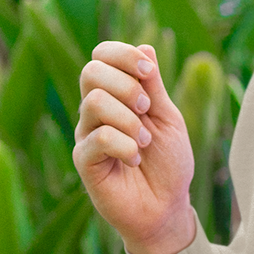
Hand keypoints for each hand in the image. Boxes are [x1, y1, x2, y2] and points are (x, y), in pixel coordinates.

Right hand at [75, 41, 195, 253]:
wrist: (167, 208)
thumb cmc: (168, 164)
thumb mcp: (168, 117)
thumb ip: (154, 86)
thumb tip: (145, 45)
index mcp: (115, 95)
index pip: (101, 56)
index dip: (123, 54)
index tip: (150, 72)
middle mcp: (95, 112)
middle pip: (91, 71)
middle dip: (126, 84)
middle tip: (146, 108)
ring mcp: (87, 136)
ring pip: (93, 102)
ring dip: (128, 119)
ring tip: (144, 141)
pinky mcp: (84, 162)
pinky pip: (97, 138)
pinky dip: (124, 145)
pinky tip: (135, 159)